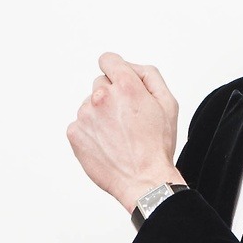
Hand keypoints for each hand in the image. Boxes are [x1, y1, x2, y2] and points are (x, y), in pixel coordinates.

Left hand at [66, 52, 183, 211]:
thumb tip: (130, 67)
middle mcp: (102, 97)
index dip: (116, 71)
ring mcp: (85, 115)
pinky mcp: (74, 133)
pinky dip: (90, 133)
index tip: (119, 84)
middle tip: (126, 121)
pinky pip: (80, 125)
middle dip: (112, 97)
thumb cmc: (157, 147)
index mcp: (125, 86)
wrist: (144, 182)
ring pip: (90, 106)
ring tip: (117, 137)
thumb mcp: (168, 103)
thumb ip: (149, 75)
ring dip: (101, 116)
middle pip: (100, 84)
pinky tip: (106, 146)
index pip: (108, 60)